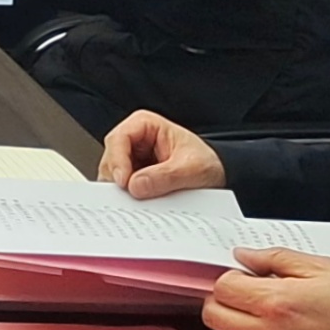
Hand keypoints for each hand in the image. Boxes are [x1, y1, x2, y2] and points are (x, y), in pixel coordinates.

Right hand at [98, 110, 225, 197]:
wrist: (218, 174)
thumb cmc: (208, 162)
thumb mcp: (193, 169)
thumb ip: (166, 176)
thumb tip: (137, 185)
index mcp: (145, 125)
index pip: (119, 139)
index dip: (117, 160)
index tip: (124, 182)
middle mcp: (135, 140)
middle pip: (111, 158)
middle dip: (118, 179)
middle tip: (130, 197)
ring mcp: (132, 159)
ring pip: (113, 175)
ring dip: (123, 190)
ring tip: (140, 201)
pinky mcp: (133, 176)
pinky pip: (122, 187)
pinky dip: (128, 197)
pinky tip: (140, 204)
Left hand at [201, 248, 329, 329]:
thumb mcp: (320, 267)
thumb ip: (275, 258)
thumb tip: (244, 256)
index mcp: (276, 303)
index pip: (221, 289)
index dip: (228, 276)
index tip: (241, 273)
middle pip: (213, 316)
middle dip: (221, 300)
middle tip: (241, 289)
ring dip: (239, 317)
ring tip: (269, 305)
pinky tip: (283, 323)